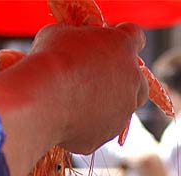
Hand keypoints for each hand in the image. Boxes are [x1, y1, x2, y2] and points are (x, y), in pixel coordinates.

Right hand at [0, 23, 147, 175]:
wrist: (41, 99)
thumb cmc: (50, 59)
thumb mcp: (61, 34)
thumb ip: (78, 40)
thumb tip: (72, 46)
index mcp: (123, 46)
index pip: (135, 37)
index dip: (120, 41)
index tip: (108, 45)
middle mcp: (131, 81)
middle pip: (139, 83)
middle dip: (125, 82)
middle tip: (100, 81)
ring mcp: (121, 114)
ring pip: (119, 112)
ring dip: (104, 107)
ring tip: (75, 105)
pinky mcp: (103, 137)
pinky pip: (96, 131)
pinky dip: (84, 127)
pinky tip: (64, 121)